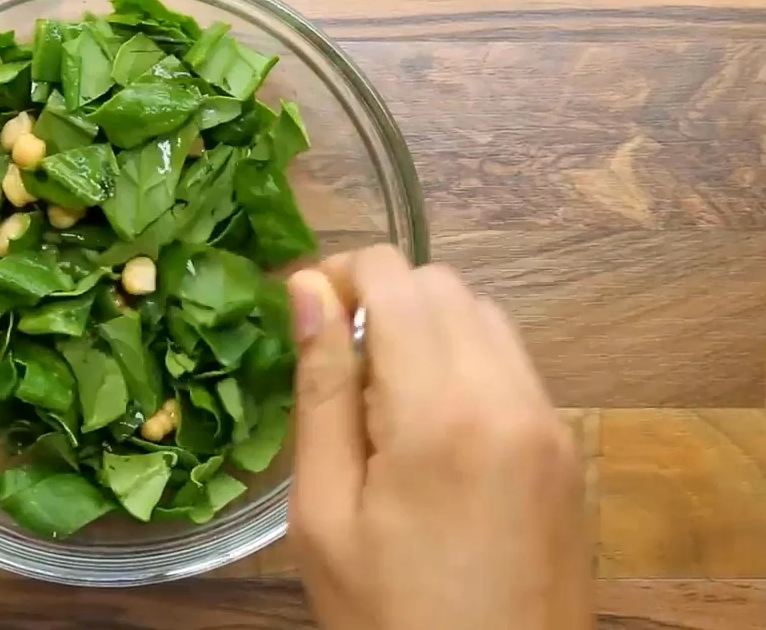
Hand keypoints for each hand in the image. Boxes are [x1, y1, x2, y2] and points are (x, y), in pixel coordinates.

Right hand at [286, 247, 591, 629]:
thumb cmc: (385, 615)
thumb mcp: (325, 512)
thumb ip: (321, 390)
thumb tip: (306, 290)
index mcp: (439, 412)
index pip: (395, 276)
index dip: (339, 273)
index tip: (303, 313)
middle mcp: (508, 398)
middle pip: (443, 285)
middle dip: (381, 296)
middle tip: (335, 362)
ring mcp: (549, 422)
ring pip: (484, 315)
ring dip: (426, 325)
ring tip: (381, 396)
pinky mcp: (566, 448)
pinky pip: (512, 363)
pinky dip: (464, 360)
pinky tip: (430, 424)